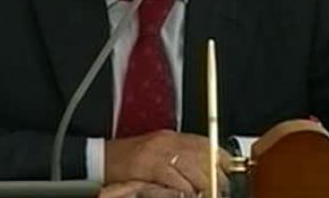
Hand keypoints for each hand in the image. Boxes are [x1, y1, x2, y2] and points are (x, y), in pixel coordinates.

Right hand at [105, 130, 230, 196]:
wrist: (100, 159)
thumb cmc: (129, 160)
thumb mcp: (159, 153)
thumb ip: (181, 158)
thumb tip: (206, 170)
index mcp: (173, 137)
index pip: (208, 144)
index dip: (222, 160)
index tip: (228, 173)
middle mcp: (169, 141)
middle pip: (205, 157)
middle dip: (216, 177)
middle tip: (220, 190)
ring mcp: (159, 152)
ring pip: (194, 169)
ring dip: (204, 186)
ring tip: (207, 194)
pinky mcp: (149, 166)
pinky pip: (176, 180)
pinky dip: (185, 191)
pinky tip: (186, 195)